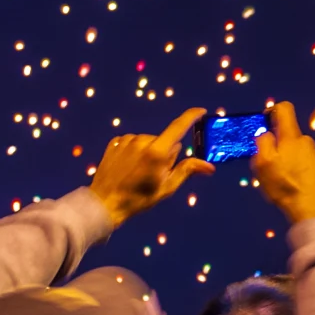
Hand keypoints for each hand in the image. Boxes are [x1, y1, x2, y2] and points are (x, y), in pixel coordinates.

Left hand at [90, 108, 214, 226]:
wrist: (104, 203)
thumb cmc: (139, 199)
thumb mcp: (166, 188)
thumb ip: (187, 171)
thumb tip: (210, 167)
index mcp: (157, 151)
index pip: (178, 127)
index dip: (191, 117)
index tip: (200, 110)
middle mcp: (142, 140)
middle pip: (164, 141)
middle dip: (165, 153)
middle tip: (155, 174)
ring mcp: (126, 140)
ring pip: (148, 142)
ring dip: (149, 152)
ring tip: (139, 172)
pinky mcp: (115, 142)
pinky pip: (133, 142)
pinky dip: (135, 151)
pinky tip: (129, 166)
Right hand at [252, 102, 314, 222]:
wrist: (309, 205)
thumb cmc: (283, 184)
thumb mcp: (263, 162)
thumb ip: (262, 142)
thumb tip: (266, 133)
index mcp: (292, 135)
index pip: (284, 108)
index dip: (271, 111)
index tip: (263, 125)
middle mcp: (304, 140)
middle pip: (286, 131)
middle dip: (273, 141)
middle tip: (265, 161)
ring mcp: (312, 153)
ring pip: (291, 146)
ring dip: (281, 155)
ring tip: (275, 175)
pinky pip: (298, 158)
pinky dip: (290, 165)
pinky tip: (286, 181)